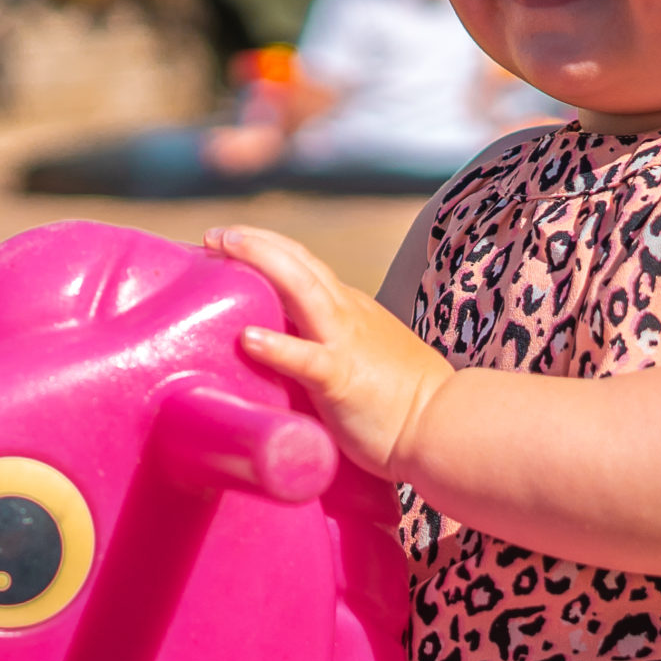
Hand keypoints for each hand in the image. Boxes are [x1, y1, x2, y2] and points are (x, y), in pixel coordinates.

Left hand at [204, 225, 451, 479]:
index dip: (269, 249)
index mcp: (351, 310)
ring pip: (301, 288)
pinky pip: (307, 358)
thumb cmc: (407, 403)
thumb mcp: (369, 356)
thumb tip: (299, 350)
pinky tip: (247, 338)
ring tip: (221, 248)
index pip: (305, 267)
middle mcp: (347, 315)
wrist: (447, 427)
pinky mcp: (342, 379)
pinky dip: (277, 346)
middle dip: (255, 241)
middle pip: (298, 262)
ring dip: (259, 261)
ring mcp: (345, 343)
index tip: (232, 242)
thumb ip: (336, 345)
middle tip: (214, 233)